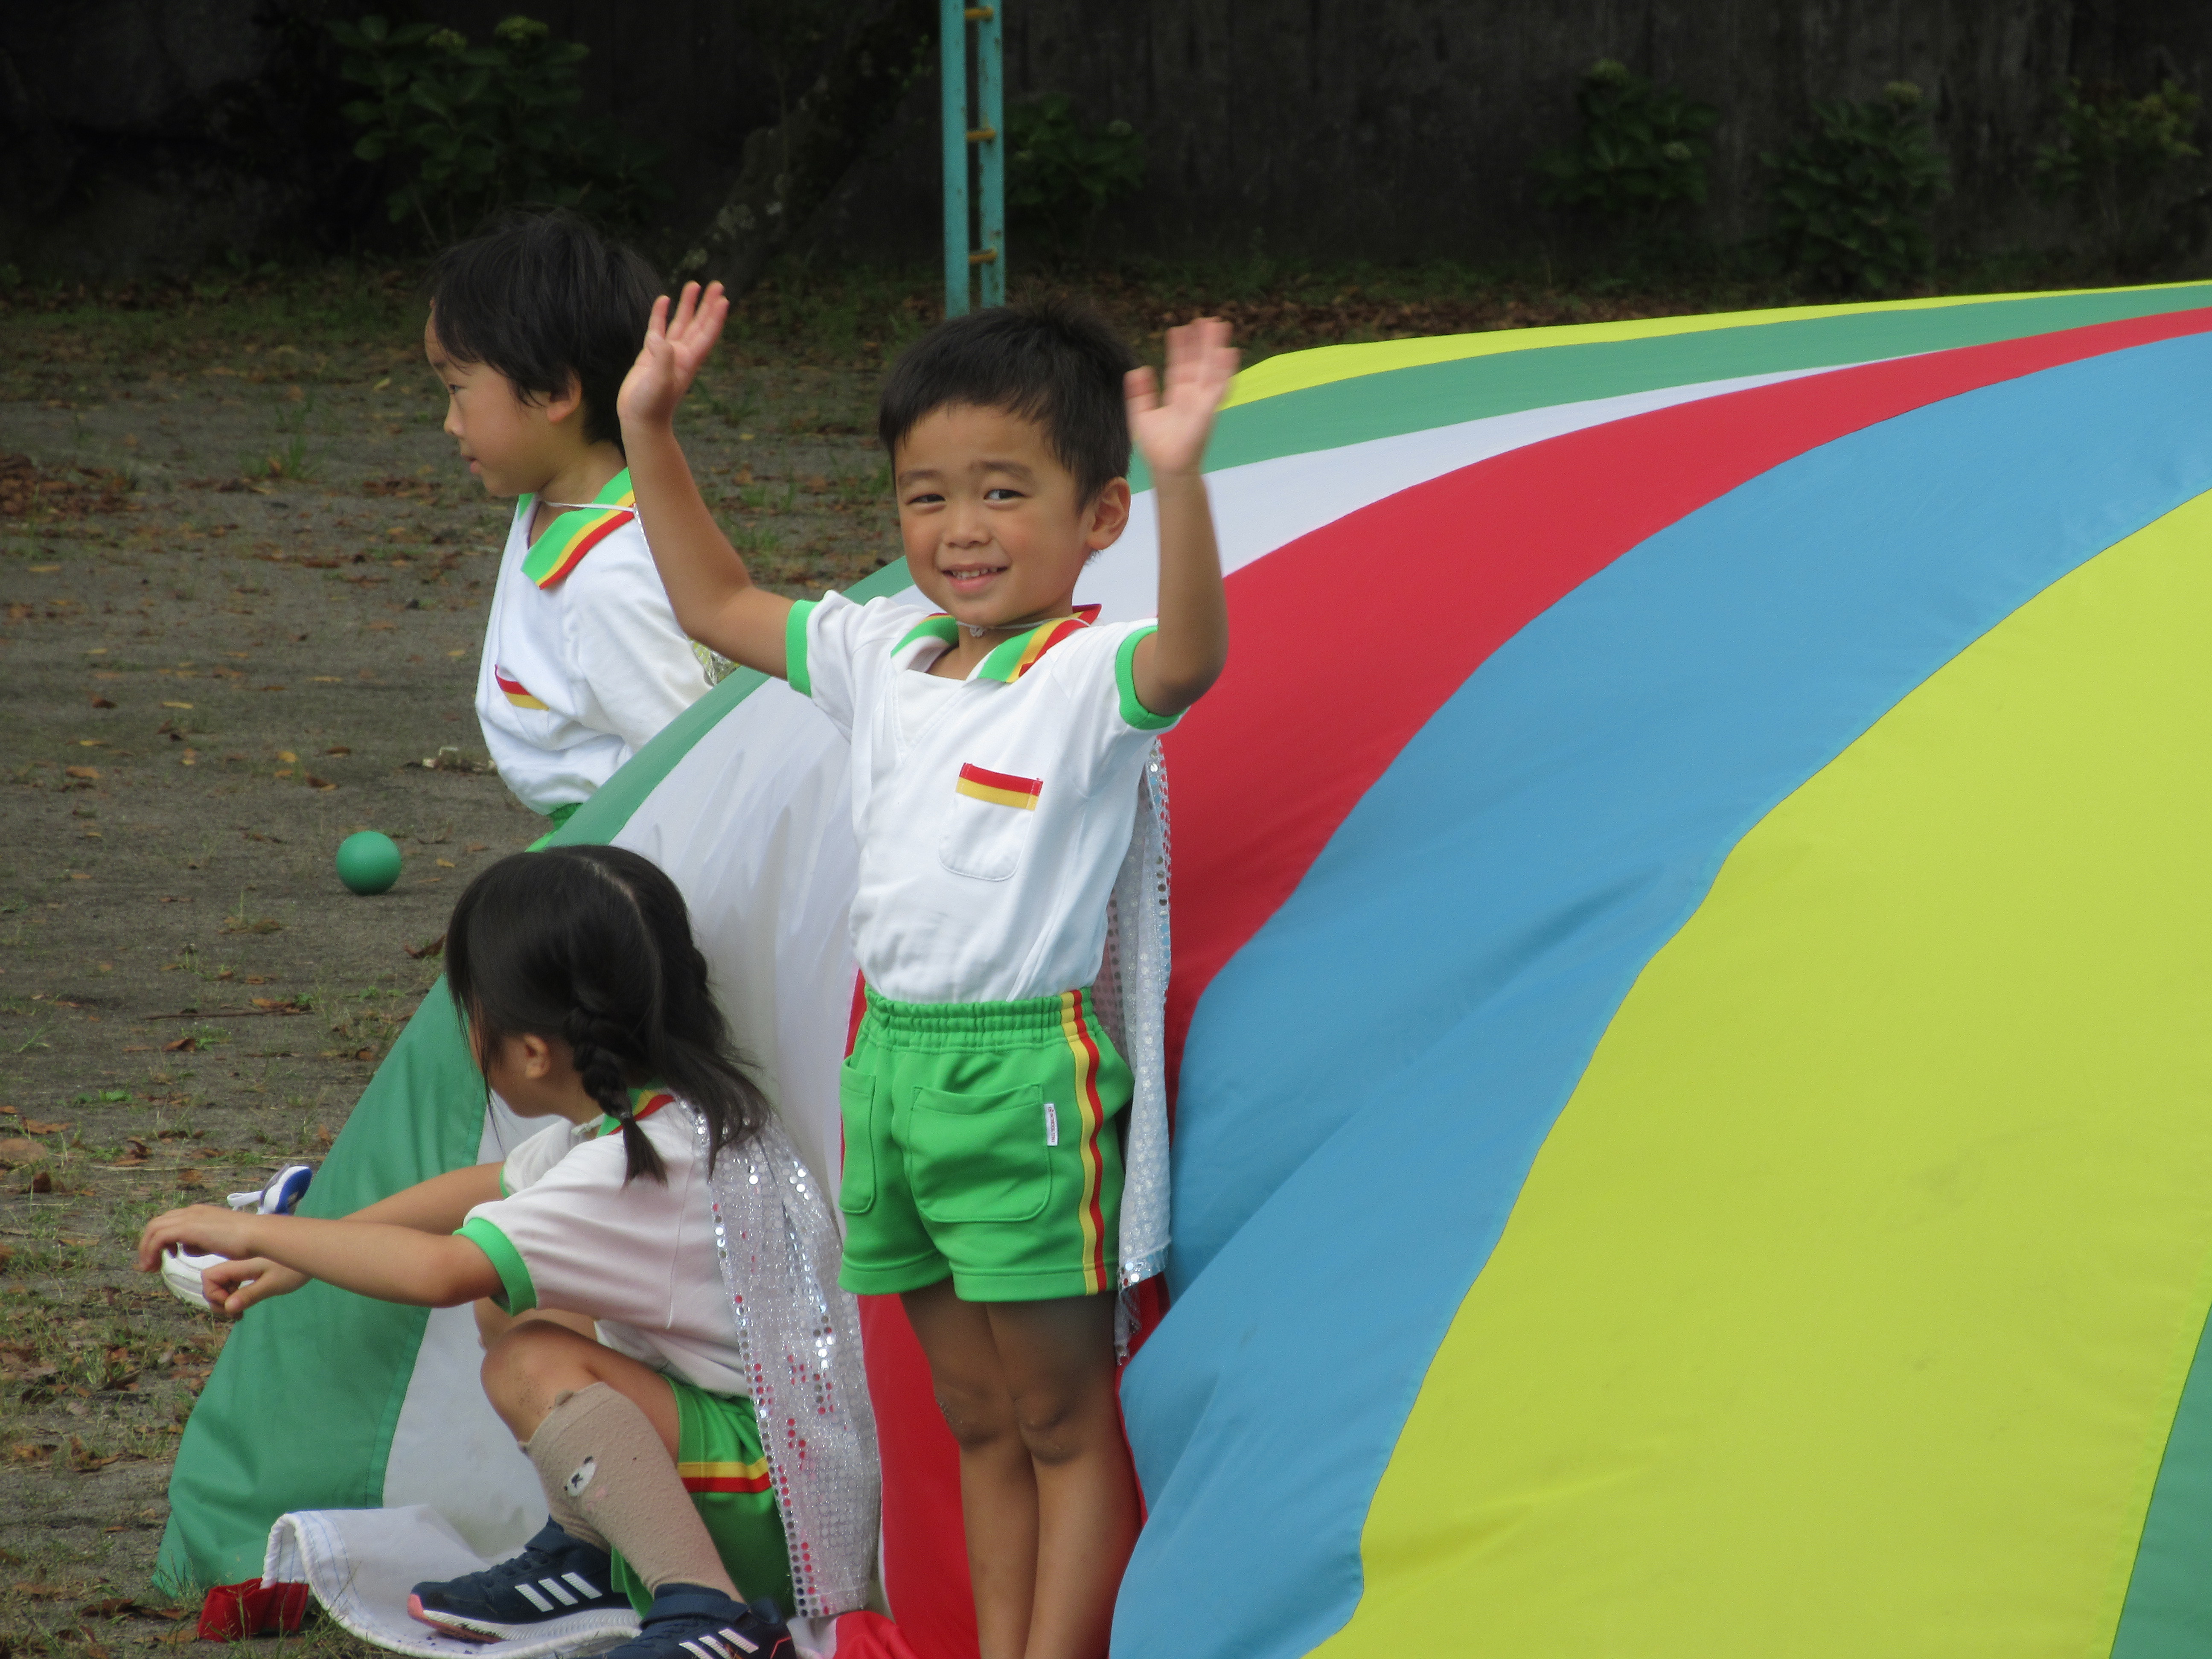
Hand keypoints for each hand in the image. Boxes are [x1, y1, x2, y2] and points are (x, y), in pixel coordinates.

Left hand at [137, 1204, 257, 1272]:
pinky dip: (152, 1251)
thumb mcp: (217, 1240)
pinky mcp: (188, 1228)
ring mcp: (189, 1217)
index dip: (161, 1239)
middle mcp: (191, 1211)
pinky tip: (158, 1265)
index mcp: (199, 1212)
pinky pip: (159, 1237)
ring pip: (154, 1229)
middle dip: (148, 1244)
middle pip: (157, 1223)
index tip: (165, 1257)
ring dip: (147, 1249)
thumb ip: (200, 1242)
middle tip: (151, 1265)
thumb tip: (188, 1247)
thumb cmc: (245, 1240)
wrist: (256, 1235)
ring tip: (150, 1268)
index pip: (170, 1221)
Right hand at [199, 1257, 308, 1318]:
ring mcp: (244, 1265)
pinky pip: (234, 1281)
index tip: (232, 1306)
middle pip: (213, 1281)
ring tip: (241, 1312)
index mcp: (239, 1264)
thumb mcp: (273, 1284)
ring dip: (227, 1298)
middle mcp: (238, 1263)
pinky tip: (246, 1303)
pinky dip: (235, 1293)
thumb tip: (228, 1308)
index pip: (209, 1277)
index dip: (213, 1294)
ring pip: (223, 1282)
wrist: (313, 1251)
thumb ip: (249, 1295)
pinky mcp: (252, 1269)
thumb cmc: (294, 1268)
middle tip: (236, 1313)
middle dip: (218, 1300)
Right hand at [617, 281, 730, 429]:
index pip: (706, 335)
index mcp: (689, 361)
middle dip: (707, 304)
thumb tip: (660, 339)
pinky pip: (658, 329)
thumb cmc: (652, 405)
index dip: (715, 317)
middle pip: (698, 324)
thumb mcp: (660, 382)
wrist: (640, 419)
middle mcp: (682, 354)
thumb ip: (663, 359)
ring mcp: (668, 353)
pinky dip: (661, 315)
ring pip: (681, 323)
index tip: (724, 299)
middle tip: (717, 285)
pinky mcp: (652, 354)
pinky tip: (664, 299)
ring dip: (688, 305)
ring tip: (694, 285)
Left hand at [1125, 317, 1237, 481]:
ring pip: (1211, 368)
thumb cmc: (1156, 446)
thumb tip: (1137, 370)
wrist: (1168, 467)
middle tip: (1205, 319)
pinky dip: (1225, 369)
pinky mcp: (1210, 408)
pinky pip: (1220, 386)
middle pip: (1198, 362)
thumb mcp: (1141, 415)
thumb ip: (1139, 393)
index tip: (1179, 329)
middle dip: (1202, 342)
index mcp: (1177, 395)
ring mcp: (1203, 400)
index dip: (1179, 348)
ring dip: (1216, 348)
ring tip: (1219, 325)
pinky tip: (1229, 351)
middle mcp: (1192, 395)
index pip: (1179, 366)